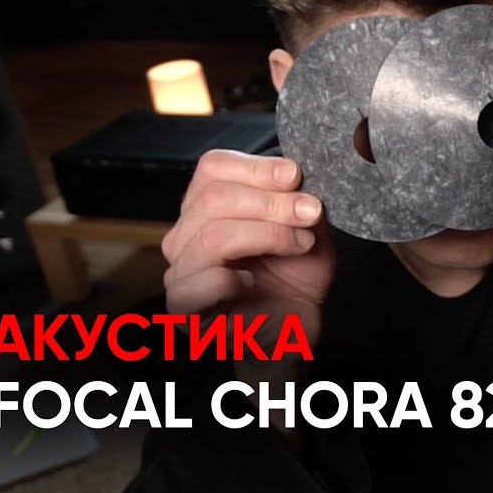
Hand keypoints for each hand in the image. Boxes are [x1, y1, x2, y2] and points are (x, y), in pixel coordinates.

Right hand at [162, 150, 333, 383]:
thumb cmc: (295, 274)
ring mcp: (180, 271)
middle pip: (214, 198)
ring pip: (211, 235)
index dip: (257, 168)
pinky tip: (253, 282)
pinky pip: (195, 284)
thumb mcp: (308, 226)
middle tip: (311, 212)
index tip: (297, 176)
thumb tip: (291, 174)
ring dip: (266, 234)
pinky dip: (231, 279)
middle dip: (271, 202)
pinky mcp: (182, 310)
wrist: (297, 325)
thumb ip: (297, 199)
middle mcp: (186, 235)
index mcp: (206, 207)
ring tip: (300, 244)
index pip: (213, 168)